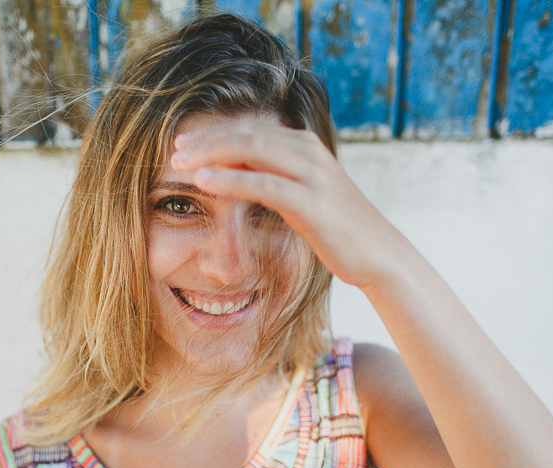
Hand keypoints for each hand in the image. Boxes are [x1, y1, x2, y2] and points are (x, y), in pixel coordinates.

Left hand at [170, 118, 409, 289]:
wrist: (378, 253)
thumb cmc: (335, 229)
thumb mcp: (300, 196)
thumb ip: (272, 178)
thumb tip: (231, 170)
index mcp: (305, 146)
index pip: (252, 130)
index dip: (214, 134)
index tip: (183, 143)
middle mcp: (309, 152)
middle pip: (247, 134)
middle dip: (207, 139)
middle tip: (174, 149)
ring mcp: (313, 174)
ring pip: (252, 150)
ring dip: (211, 153)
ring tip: (179, 162)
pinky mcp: (313, 202)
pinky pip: (264, 183)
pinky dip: (230, 179)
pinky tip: (204, 181)